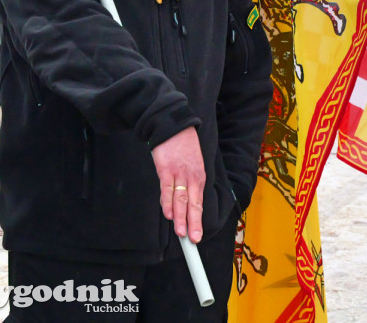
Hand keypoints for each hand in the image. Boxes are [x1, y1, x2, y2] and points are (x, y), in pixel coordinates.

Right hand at [152, 127, 205, 242]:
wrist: (174, 126)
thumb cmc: (184, 147)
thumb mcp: (194, 164)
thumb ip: (190, 183)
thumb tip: (186, 203)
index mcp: (200, 177)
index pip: (200, 204)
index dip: (198, 222)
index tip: (197, 237)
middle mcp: (192, 177)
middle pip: (193, 204)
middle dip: (193, 224)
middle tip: (193, 240)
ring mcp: (179, 174)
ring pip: (180, 199)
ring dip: (180, 217)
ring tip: (181, 233)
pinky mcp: (166, 169)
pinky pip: (167, 189)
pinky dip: (167, 202)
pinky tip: (168, 214)